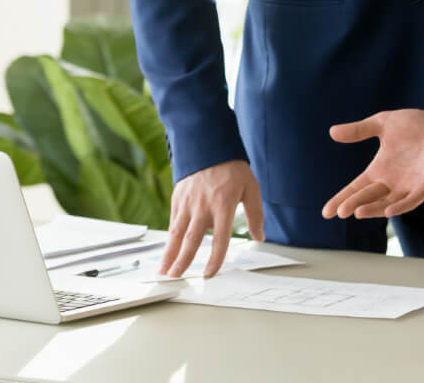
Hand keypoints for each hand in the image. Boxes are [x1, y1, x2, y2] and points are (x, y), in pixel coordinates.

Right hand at [159, 159, 263, 278]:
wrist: (209, 145)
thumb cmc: (232, 168)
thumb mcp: (251, 188)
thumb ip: (255, 214)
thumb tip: (259, 237)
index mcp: (223, 205)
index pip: (219, 239)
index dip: (214, 259)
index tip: (209, 274)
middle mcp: (203, 206)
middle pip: (191, 240)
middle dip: (182, 261)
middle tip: (175, 277)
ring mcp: (188, 202)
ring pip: (176, 233)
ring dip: (169, 254)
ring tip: (164, 271)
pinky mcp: (178, 198)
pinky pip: (173, 222)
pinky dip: (169, 238)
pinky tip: (166, 251)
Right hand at [320, 109, 423, 219]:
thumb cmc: (414, 124)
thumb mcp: (381, 124)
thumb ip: (359, 130)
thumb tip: (332, 132)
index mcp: (380, 170)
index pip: (356, 188)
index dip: (342, 199)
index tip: (326, 212)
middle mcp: (392, 182)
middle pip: (368, 197)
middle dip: (353, 205)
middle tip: (339, 212)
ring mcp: (409, 186)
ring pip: (388, 204)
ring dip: (373, 209)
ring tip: (357, 212)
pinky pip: (412, 201)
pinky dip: (400, 207)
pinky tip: (389, 210)